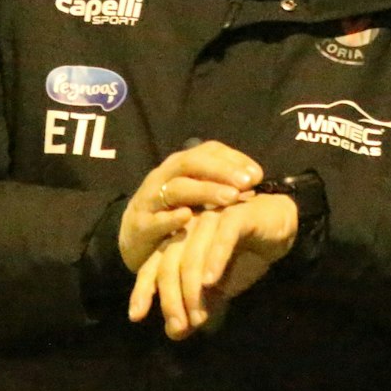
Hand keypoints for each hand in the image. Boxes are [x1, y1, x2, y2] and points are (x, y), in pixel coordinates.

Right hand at [119, 141, 262, 270]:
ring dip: (204, 191)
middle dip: (220, 171)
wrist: (132, 239)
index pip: (207, 151)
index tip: (257, 174)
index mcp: (179, 166)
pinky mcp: (140, 225)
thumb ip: (219, 185)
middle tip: (247, 182)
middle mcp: (163, 177)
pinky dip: (170, 218)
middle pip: (191, 164)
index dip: (233, 159)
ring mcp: (149, 200)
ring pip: (176, 188)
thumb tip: (255, 180)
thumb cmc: (172, 213)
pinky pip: (155, 220)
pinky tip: (187, 217)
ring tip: (230, 197)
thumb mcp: (195, 195)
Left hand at [129, 193, 296, 339]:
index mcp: (179, 242)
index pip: (153, 266)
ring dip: (192, 289)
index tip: (136, 316)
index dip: (143, 290)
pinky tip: (211, 281)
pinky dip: (215, 259)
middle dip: (171, 298)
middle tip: (178, 326)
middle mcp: (189, 228)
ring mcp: (211, 218)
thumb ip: (198, 306)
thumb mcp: (219, 289)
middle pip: (169, 263)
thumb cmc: (245, 254)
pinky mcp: (236, 214)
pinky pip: (222, 237)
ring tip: (198, 317)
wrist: (281, 225)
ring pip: (192, 254)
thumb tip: (175, 333)